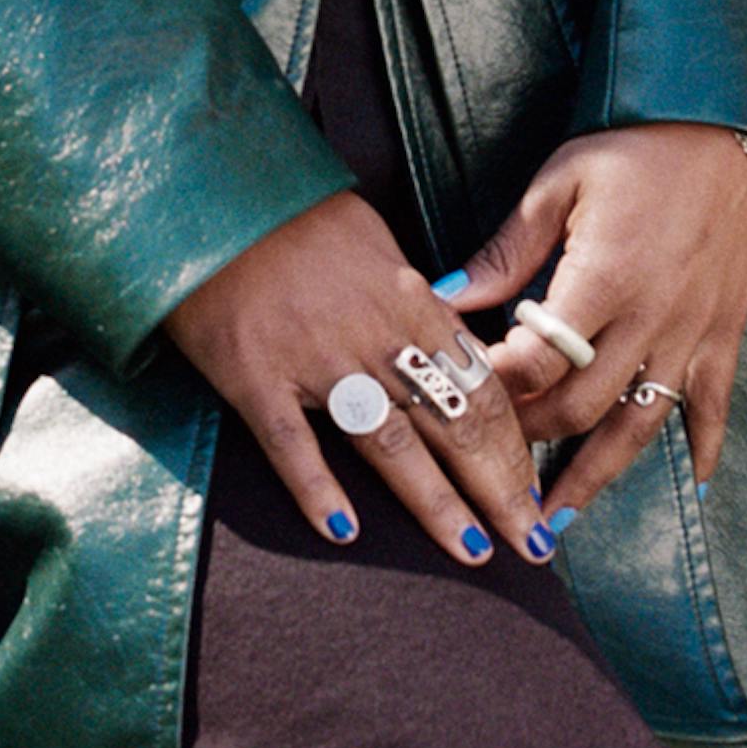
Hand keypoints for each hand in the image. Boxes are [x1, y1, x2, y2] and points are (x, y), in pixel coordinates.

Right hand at [164, 190, 560, 570]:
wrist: (210, 194)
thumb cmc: (293, 215)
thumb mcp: (374, 241)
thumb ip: (415, 301)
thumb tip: (456, 347)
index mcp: (407, 298)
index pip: (481, 385)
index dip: (515, 446)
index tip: (536, 489)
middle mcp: (371, 334)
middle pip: (452, 423)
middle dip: (499, 489)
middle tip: (533, 542)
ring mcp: (313, 358)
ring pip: (390, 445)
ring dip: (437, 505)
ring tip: (474, 553)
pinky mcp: (254, 376)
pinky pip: (291, 444)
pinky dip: (317, 490)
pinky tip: (343, 532)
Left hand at [447, 123, 746, 493]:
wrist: (729, 132)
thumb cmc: (636, 149)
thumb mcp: (559, 182)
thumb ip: (506, 249)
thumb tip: (445, 296)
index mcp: (602, 279)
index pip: (538, 359)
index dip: (496, 385)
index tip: (462, 398)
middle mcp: (650, 319)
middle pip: (583, 405)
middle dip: (532, 436)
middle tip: (493, 458)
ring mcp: (692, 334)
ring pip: (641, 425)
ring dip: (598, 476)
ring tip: (560, 518)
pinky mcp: (725, 335)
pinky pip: (715, 406)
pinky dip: (704, 447)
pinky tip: (692, 480)